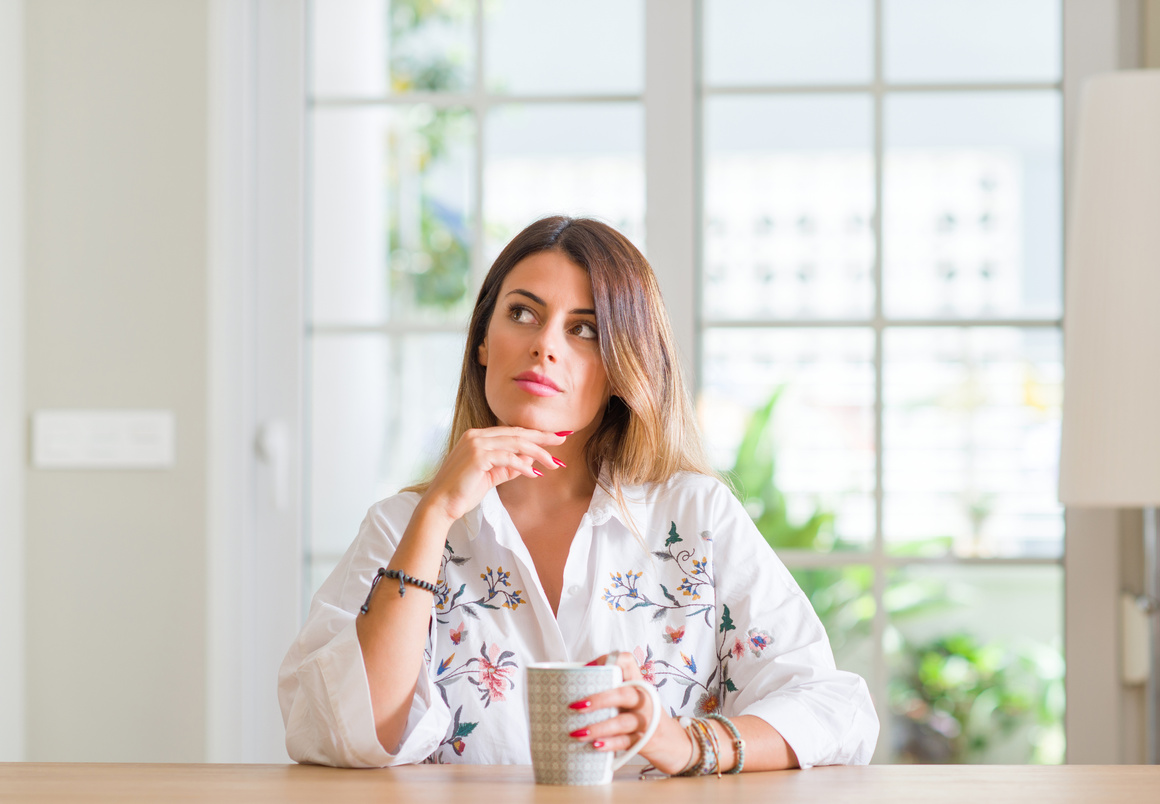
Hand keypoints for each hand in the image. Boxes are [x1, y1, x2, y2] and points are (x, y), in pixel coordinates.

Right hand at [420, 426, 566, 522]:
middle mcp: (476, 435)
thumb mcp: (491, 476)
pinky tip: (534, 473)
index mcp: (478, 436)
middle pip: (517, 433)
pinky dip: (523, 465)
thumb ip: (508, 467)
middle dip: (542, 437)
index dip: (534, 435)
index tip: (554, 438)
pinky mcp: (477, 456)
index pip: (512, 432)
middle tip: (564, 438)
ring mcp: (476, 444)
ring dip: (538, 452)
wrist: (441, 504)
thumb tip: (530, 461)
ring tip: (554, 462)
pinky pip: (508, 457)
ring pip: (516, 443)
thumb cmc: (463, 492)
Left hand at [567, 651, 694, 775]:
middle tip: (576, 706)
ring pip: (623, 722)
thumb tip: (571, 691)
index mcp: (638, 683)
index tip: (588, 668)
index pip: (627, 661)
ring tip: (578, 732)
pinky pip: (626, 743)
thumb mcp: (632, 700)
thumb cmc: (644, 717)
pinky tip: (595, 745)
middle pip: (624, 694)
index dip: (607, 660)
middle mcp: (644, 699)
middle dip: (599, 699)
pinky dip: (610, 744)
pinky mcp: (646, 741)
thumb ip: (611, 692)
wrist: (675, 744)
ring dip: (599, 727)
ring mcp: (647, 721)